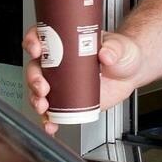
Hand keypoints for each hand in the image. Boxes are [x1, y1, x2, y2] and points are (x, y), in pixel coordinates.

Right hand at [22, 28, 144, 133]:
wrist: (129, 73)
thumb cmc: (121, 52)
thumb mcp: (119, 46)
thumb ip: (114, 49)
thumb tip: (106, 55)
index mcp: (65, 42)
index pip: (41, 37)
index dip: (32, 42)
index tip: (36, 49)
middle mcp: (58, 62)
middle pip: (35, 68)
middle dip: (34, 78)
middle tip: (43, 86)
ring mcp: (61, 82)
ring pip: (39, 91)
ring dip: (36, 99)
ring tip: (43, 106)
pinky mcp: (68, 100)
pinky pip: (52, 112)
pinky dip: (48, 120)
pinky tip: (50, 124)